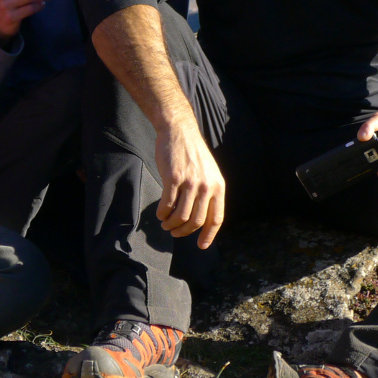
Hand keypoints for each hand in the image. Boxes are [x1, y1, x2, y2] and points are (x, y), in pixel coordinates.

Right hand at [154, 117, 225, 248]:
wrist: (179, 131)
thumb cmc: (192, 154)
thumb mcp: (209, 173)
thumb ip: (208, 193)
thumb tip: (202, 219)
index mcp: (218, 186)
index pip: (216, 218)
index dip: (209, 235)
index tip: (201, 246)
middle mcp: (206, 186)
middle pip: (196, 220)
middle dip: (184, 232)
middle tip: (174, 233)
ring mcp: (190, 182)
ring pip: (181, 215)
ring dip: (171, 224)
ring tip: (165, 224)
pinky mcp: (174, 178)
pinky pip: (168, 204)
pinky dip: (163, 213)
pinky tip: (160, 214)